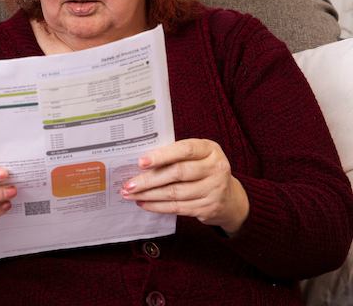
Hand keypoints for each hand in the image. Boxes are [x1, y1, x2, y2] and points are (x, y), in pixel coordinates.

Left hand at [122, 138, 249, 233]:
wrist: (229, 197)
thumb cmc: (202, 169)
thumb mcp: (195, 156)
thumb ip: (174, 155)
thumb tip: (140, 163)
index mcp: (209, 149)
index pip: (184, 150)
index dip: (161, 156)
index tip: (140, 162)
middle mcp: (216, 168)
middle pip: (177, 173)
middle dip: (148, 180)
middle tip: (128, 184)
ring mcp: (214, 189)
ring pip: (175, 193)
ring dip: (149, 195)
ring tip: (130, 195)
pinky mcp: (209, 208)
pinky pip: (178, 208)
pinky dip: (158, 206)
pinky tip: (144, 204)